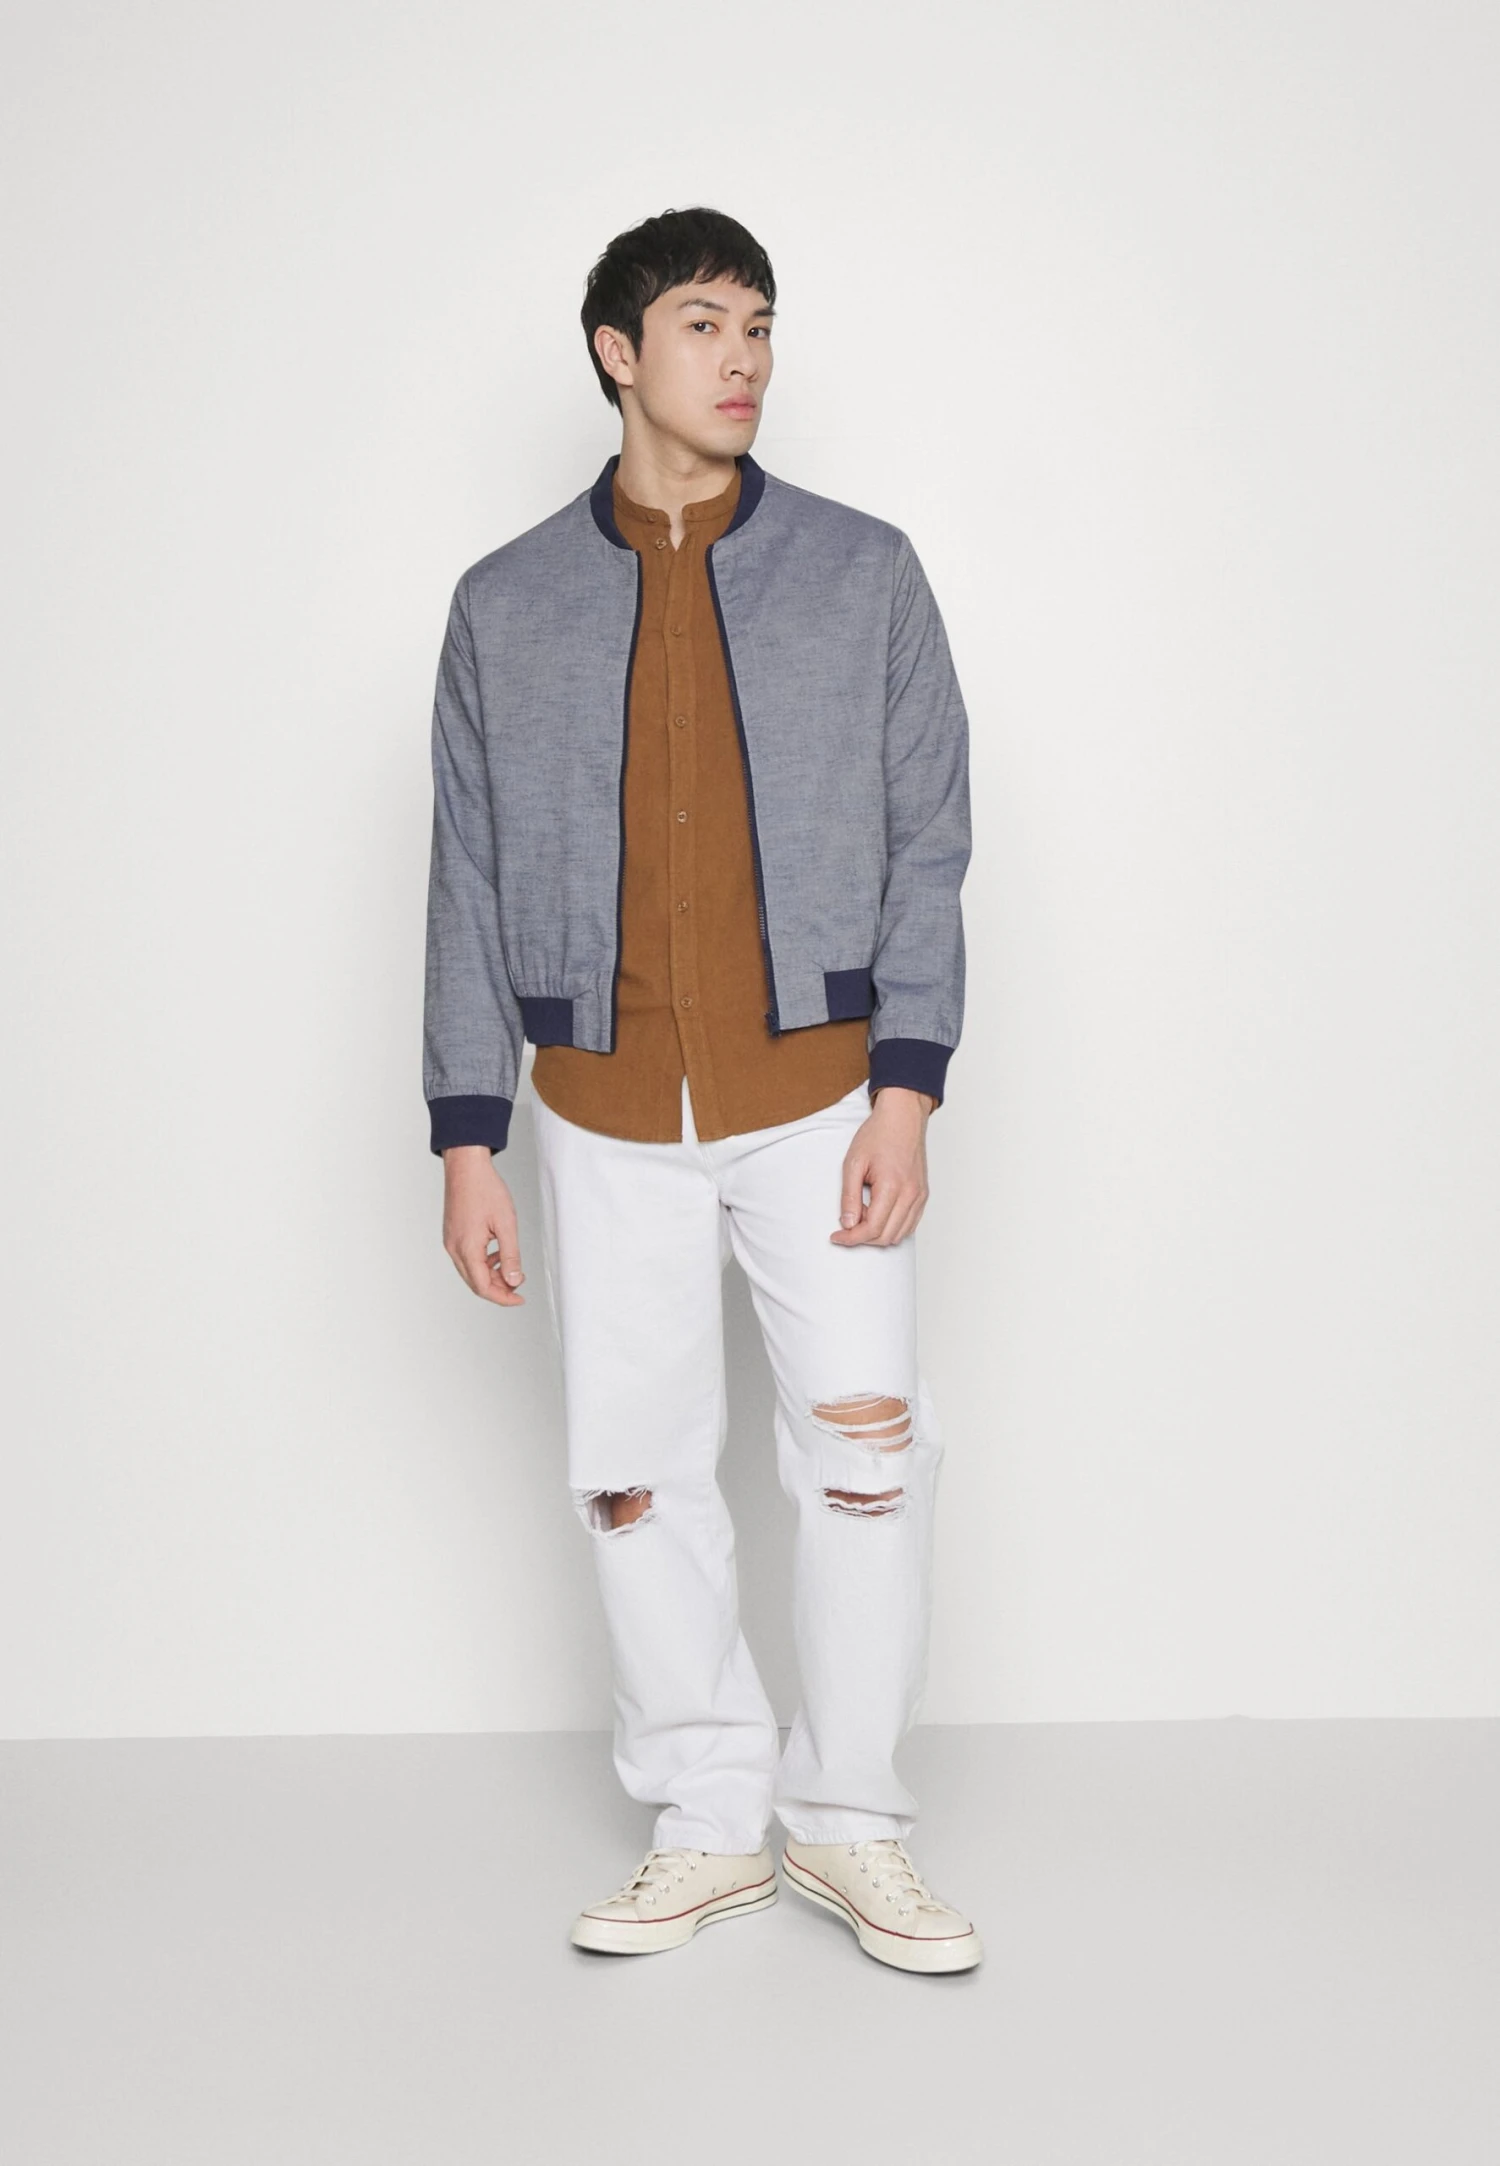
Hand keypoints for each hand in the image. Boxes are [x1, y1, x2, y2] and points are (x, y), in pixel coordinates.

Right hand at [442, 1146, 526, 1304]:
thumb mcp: (506, 1224)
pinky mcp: (452, 1235)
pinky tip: (497, 1253)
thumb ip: (510, 1256)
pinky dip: (483, 1263)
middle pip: (475, 1283)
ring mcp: (451, 1242)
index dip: (503, 1297)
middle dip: (498, 1288)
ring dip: (491, 1275)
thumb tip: (513, 1280)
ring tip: (511, 1267)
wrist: (466, 1167)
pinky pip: (467, 1258)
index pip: (483, 1287)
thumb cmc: (485, 1189)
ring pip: (471, 1272)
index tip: (520, 1298)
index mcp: (466, 1249)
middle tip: (518, 1282)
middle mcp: (454, 1249)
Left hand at [831, 1087, 932, 1246]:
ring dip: (878, 1234)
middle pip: (886, 1236)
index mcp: (892, 1186)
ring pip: (899, 1234)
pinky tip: (878, 1214)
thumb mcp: (853, 1163)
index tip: (837, 1236)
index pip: (872, 1228)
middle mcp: (910, 1195)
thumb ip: (849, 1197)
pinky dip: (892, 1227)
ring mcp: (919, 1196)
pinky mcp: (923, 1195)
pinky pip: (910, 1224)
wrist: (902, 1118)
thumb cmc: (878, 1135)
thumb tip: (847, 1223)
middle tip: (847, 1223)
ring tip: (863, 1213)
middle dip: (862, 1237)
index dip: (851, 1238)